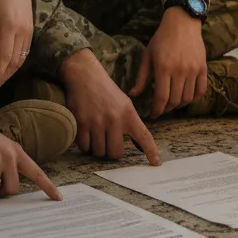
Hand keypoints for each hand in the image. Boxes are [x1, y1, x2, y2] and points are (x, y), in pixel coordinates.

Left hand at [0, 0, 32, 94]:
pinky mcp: (31, 29)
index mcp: (9, 26)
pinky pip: (26, 50)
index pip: (5, 56)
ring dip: (12, 71)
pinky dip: (18, 61)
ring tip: (0, 80)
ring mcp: (29, 30)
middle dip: (5, 76)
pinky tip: (9, 66)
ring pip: (22, 58)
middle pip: (15, 61)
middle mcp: (22, 31)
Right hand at [60, 50, 160, 164]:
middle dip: (111, 152)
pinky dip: (85, 145)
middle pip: (115, 153)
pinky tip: (86, 134)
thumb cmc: (106, 91)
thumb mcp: (124, 103)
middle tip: (108, 142)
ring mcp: (97, 121)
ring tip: (96, 135)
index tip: (156, 163)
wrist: (84, 75)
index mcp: (128, 113)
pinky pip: (84, 147)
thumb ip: (131, 123)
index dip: (151, 151)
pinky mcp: (81, 122)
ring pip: (99, 152)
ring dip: (97, 148)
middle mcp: (114, 118)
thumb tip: (139, 146)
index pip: (144, 136)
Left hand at [131, 8, 206, 117]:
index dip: (157, 110)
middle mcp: (180, 71)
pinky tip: (186, 97)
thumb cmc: (161, 38)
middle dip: (166, 109)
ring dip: (179, 105)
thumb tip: (133, 94)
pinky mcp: (203, 68)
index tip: (153, 114)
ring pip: (188, 98)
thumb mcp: (148, 55)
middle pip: (174, 101)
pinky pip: (201, 91)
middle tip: (161, 109)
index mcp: (163, 68)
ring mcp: (193, 70)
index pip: (161, 98)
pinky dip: (194, 98)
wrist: (182, 22)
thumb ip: (142, 77)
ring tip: (172, 104)